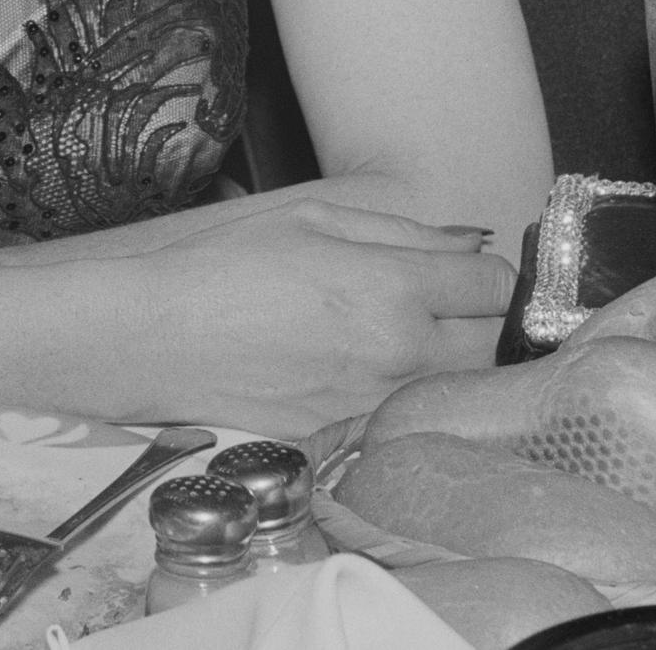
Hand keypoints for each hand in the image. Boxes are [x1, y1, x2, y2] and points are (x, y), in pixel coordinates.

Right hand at [76, 197, 513, 438]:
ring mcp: (378, 405)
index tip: (468, 271)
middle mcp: (400, 353)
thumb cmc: (225, 263)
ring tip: (385, 334)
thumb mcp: (310, 217)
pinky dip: (394, 393)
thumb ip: (401, 232)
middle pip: (490, 346)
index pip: (496, 286)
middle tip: (437, 303)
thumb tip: (466, 245)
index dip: (490, 274)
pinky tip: (350, 368)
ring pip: (451, 386)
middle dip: (476, 323)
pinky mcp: (352, 438)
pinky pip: (401, 414)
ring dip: (440, 361)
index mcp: (393, 287)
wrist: (159, 339)